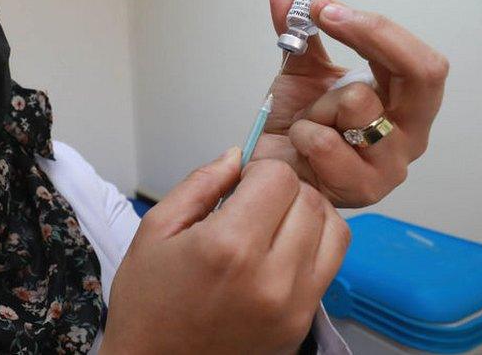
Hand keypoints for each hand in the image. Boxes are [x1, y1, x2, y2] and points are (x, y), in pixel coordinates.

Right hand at [101, 148, 349, 354]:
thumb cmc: (148, 303)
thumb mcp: (155, 229)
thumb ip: (200, 183)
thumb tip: (237, 156)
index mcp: (228, 247)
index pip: (279, 178)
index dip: (258, 171)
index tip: (240, 183)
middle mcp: (270, 278)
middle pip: (310, 199)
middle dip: (283, 189)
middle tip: (253, 201)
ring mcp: (292, 306)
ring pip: (333, 228)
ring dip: (307, 214)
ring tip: (273, 222)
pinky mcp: (302, 324)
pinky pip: (332, 265)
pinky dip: (315, 245)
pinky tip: (283, 248)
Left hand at [252, 0, 448, 207]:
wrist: (274, 175)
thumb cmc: (300, 128)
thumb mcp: (301, 72)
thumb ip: (300, 31)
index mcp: (407, 102)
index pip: (420, 59)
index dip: (377, 27)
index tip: (327, 6)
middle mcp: (411, 133)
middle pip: (423, 74)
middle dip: (371, 37)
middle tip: (326, 16)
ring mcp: (391, 165)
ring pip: (360, 104)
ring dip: (319, 104)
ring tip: (310, 121)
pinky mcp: (363, 190)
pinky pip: (325, 141)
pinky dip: (302, 134)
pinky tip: (301, 148)